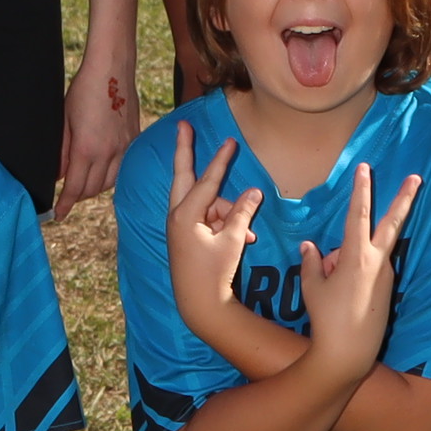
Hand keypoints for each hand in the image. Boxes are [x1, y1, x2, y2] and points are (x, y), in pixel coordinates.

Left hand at [50, 56, 136, 219]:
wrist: (111, 69)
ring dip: (93, 188)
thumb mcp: (63, 121)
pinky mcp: (134, 140)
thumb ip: (60, 151)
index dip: (65, 204)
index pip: (74, 188)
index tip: (58, 214)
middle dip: (77, 197)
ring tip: (81, 185)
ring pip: (108, 183)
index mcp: (86, 149)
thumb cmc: (82, 90)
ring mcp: (124, 147)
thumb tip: (57, 175)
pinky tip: (100, 171)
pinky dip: (109, 176)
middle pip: (91, 190)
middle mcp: (108, 153)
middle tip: (66, 197)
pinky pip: (121, 168)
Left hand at [158, 121, 265, 348]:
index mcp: (185, 215)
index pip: (206, 180)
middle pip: (185, 176)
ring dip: (229, 213)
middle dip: (186, 150)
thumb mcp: (233, 241)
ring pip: (207, 204)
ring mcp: (179, 225)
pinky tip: (246, 241)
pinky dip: (225, 224)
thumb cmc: (214, 273)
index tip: (231, 140)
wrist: (200, 305)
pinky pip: (208, 218)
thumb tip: (253, 191)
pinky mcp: (185, 234)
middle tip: (183, 125)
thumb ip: (242, 213)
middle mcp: (177, 216)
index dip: (221, 161)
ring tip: (248, 238)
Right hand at [295, 163, 420, 360]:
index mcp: (356, 256)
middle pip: (392, 222)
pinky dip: (352, 275)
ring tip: (331, 292)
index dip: (361, 189)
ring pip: (367, 254)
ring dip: (346, 261)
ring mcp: (386, 276)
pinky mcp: (387, 290)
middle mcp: (378, 262)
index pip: (358, 214)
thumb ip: (312, 262)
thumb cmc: (326, 318)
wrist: (349, 353)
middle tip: (416, 177)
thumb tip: (312, 247)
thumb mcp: (311, 287)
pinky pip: (368, 271)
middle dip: (404, 198)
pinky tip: (341, 299)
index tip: (364, 168)